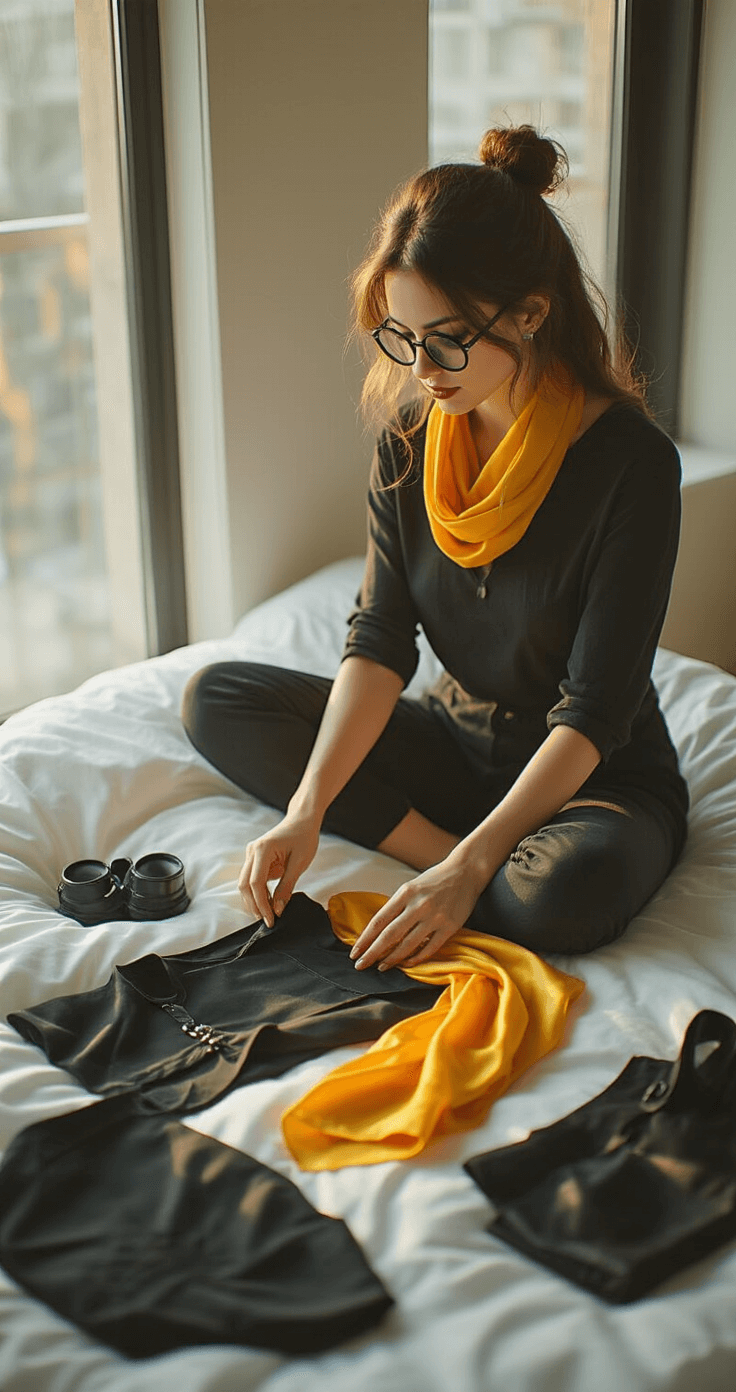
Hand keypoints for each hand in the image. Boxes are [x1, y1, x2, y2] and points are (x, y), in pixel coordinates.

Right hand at [239, 810, 320, 926]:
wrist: (302, 820)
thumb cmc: (304, 837)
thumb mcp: (299, 864)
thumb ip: (286, 887)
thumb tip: (278, 909)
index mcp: (262, 849)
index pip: (255, 883)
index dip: (262, 904)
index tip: (271, 920)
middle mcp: (252, 851)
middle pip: (245, 885)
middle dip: (255, 905)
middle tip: (268, 921)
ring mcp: (251, 853)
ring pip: (245, 883)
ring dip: (255, 900)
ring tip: (269, 914)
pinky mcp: (254, 857)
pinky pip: (252, 878)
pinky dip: (259, 892)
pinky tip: (270, 902)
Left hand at [349, 857, 484, 970]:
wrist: (465, 871)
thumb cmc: (434, 880)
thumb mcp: (411, 887)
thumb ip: (397, 906)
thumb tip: (378, 931)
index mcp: (405, 893)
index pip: (379, 921)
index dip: (365, 939)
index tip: (355, 952)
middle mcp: (418, 905)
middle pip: (389, 935)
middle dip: (372, 953)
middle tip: (361, 965)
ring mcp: (435, 917)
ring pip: (408, 945)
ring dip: (392, 959)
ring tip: (382, 966)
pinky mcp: (450, 926)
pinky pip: (430, 948)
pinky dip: (416, 958)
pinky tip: (407, 963)